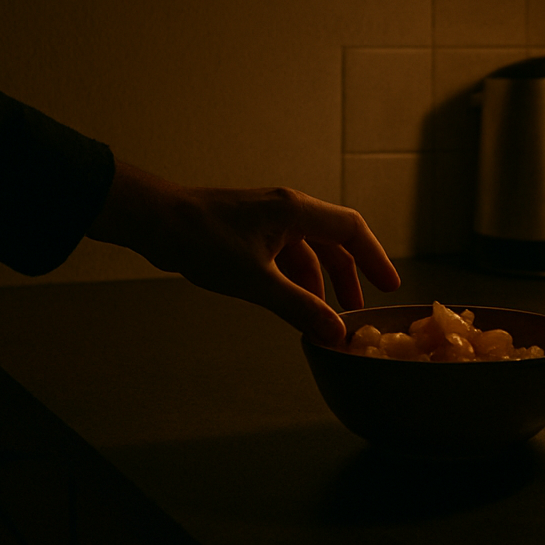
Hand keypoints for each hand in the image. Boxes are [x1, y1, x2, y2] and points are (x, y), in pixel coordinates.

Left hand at [86, 161, 399, 345]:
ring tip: (325, 318)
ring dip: (319, 283)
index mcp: (295, 211)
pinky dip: (294, 281)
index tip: (388, 287)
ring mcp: (267, 220)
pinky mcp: (250, 232)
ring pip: (307, 251)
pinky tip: (291, 307)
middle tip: (359, 310)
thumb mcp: (257, 281)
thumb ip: (299, 308)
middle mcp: (287, 210)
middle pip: (332, 242)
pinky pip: (284, 256)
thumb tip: (335, 334)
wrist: (156, 222)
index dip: (375, 257)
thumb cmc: (205, 242)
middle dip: (348, 277)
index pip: (351, 229)